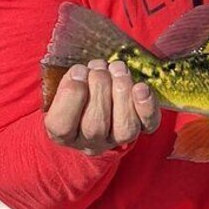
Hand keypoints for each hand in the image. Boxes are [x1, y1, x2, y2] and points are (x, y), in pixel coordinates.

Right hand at [44, 60, 160, 155]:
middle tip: (99, 66)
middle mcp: (90, 141)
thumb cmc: (74, 92)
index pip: (62, 126)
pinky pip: (149, 124)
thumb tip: (78, 71)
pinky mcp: (141, 129)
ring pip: (124, 128)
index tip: (78, 71)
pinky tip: (141, 88)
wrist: (95, 104)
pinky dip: (147, 107)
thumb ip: (65, 81)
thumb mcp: (60, 86)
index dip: (70, 96)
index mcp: (62, 133)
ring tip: (118, 69)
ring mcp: (117, 138)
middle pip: (95, 126)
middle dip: (99, 88)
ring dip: (122, 93)